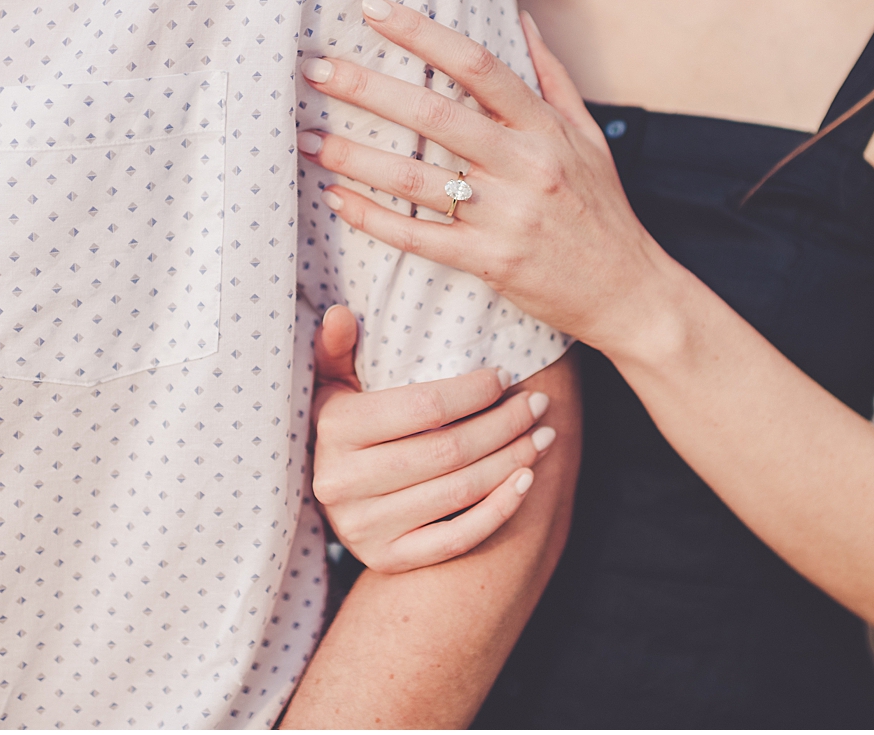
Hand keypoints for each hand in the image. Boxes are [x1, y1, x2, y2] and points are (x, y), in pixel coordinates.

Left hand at [299, 0, 666, 351]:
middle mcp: (526, 164)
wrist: (629, 293)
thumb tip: (518, 16)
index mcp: (545, 126)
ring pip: (416, 179)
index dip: (422, 32)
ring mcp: (508, 215)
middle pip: (434, 114)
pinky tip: (336, 199)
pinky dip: (373, 218)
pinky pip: (420, 237)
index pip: (477, 64)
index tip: (373, 8)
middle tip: (313, 69)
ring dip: (353, 156)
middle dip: (366, 88)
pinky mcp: (492, 263)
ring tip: (304, 138)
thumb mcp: (587, 133)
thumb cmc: (602, 207)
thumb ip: (550, 74)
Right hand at [309, 304, 558, 572]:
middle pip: (449, 451)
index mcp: (335, 429)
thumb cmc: (345, 424)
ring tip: (541, 436)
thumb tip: (341, 313)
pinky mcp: (387, 560)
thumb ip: (338, 346)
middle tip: (538, 404)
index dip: (474, 391)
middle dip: (504, 424)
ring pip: (459, 492)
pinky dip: (498, 510)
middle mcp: (344, 483)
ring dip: (511, 461)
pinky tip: (526, 482)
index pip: (424, 407)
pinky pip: (456, 539)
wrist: (332, 495)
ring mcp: (365, 527)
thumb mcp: (334, 380)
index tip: (506, 376)